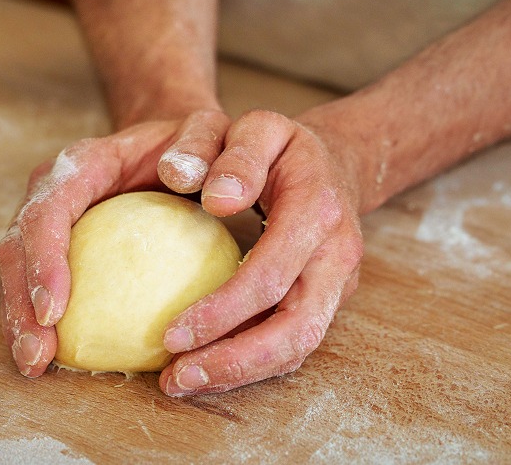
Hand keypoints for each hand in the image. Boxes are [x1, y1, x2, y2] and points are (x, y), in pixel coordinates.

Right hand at [0, 109, 230, 376]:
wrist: (172, 142)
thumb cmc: (194, 143)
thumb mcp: (207, 132)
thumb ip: (201, 145)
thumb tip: (181, 176)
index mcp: (83, 163)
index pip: (50, 210)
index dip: (44, 259)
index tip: (54, 310)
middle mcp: (54, 186)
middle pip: (17, 244)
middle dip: (21, 302)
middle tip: (36, 356)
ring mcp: (49, 215)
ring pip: (16, 267)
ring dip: (20, 318)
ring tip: (35, 364)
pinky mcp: (56, 242)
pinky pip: (36, 280)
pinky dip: (37, 318)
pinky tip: (52, 357)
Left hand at [158, 110, 363, 395]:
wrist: (335, 162)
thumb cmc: (283, 146)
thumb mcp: (260, 127)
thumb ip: (237, 154)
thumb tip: (216, 199)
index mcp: (318, 211)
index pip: (272, 276)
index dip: (223, 311)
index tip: (171, 333)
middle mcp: (338, 255)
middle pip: (296, 329)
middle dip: (235, 362)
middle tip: (177, 379)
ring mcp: (339, 284)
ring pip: (298, 347)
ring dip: (241, 372)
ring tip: (182, 383)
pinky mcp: (328, 301)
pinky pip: (292, 343)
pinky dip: (249, 363)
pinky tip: (205, 368)